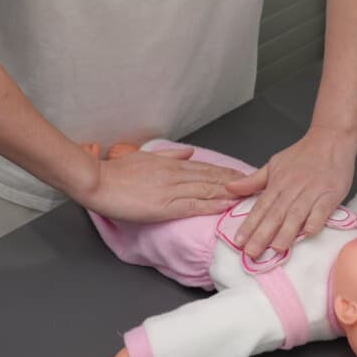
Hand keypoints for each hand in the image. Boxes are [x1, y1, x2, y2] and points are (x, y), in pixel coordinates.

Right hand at [71, 141, 243, 222]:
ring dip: (230, 192)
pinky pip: (194, 204)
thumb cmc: (117, 172)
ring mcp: (171, 189)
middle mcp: (175, 174)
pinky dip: (212, 204)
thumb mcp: (146, 157)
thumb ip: (170, 156)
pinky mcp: (165, 204)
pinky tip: (226, 205)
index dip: (227, 172)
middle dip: (236, 181)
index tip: (245, 175)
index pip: (206, 168)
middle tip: (257, 184)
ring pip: (207, 189)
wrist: (98, 181)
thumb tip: (190, 152)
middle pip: (212, 177)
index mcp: (171, 164)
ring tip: (249, 194)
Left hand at [225, 126, 356, 258]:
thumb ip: (253, 180)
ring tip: (276, 248)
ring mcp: (312, 191)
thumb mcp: (274, 164)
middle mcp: (292, 188)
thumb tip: (229, 187)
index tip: (239, 241)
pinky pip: (322, 209)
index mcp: (277, 183)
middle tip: (252, 253)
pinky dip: (315, 221)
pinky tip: (308, 234)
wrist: (331, 138)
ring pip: (296, 214)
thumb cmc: (302, 154)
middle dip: (262, 235)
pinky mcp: (331, 194)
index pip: (260, 207)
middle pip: (275, 214)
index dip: (249, 225)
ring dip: (286, 232)